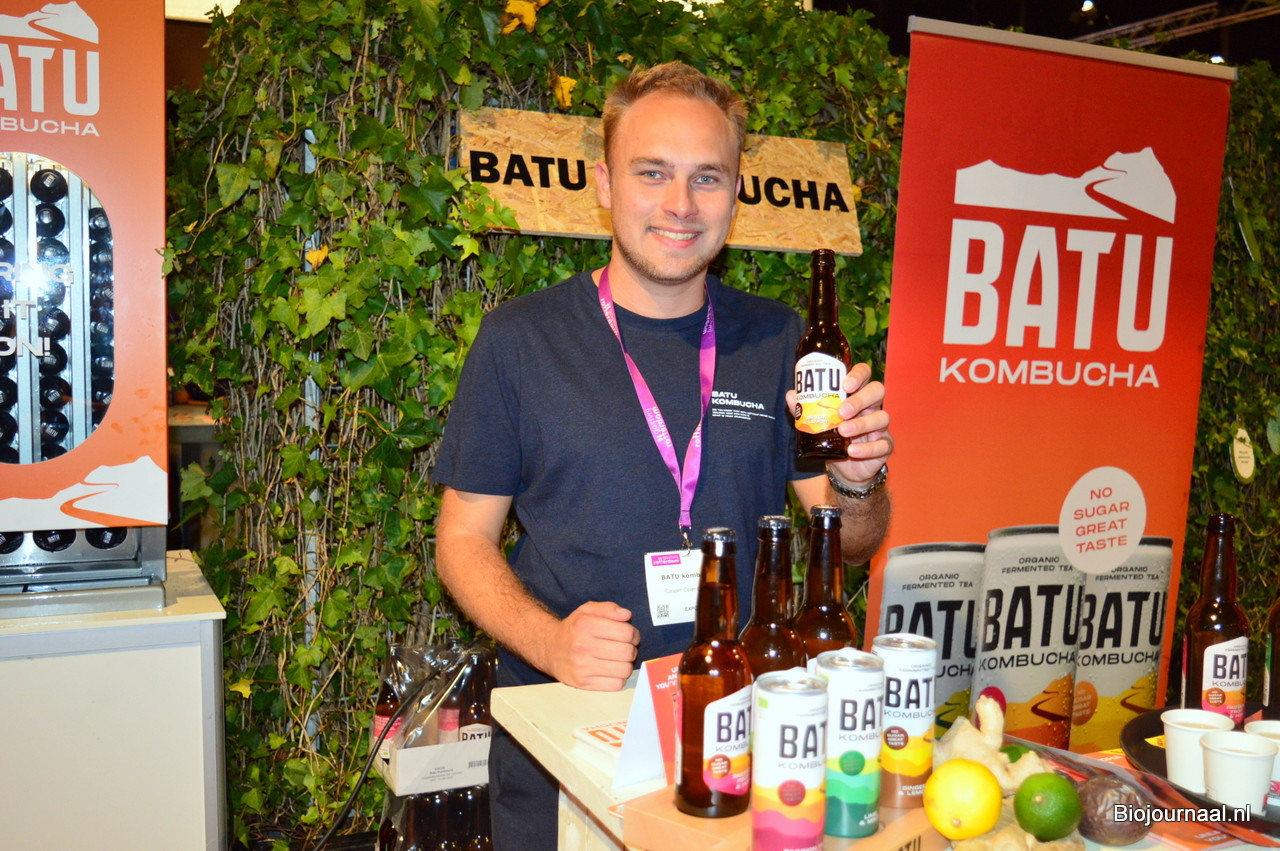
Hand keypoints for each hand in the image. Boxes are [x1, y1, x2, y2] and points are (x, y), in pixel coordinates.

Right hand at [542, 601, 639, 690]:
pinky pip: (615, 685)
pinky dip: (618, 678)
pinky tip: (611, 671)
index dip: (633, 634)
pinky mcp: (582, 683)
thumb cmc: (574, 629)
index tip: (630, 636)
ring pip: (624, 670)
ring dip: (626, 665)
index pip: (626, 633)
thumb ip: (608, 608)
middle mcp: (582, 646)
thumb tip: (626, 615)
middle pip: (627, 652)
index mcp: (585, 625)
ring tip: (619, 660)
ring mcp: (581, 666)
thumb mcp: (587, 611)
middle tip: (625, 648)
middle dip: (631, 650)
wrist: (549, 649)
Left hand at [787, 362, 892, 487]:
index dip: (858, 375)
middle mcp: (872, 407)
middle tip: (842, 411)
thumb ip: (806, 409)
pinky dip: (867, 448)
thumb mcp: (818, 423)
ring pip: (882, 417)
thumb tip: (791, 395)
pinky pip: (882, 445)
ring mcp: (881, 426)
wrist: (843, 470)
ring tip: (842, 431)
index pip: (865, 374)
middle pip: (877, 391)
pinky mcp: (885, 446)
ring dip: (861, 424)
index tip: (845, 384)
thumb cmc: (833, 438)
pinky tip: (852, 451)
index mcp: (857, 395)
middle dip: (860, 399)